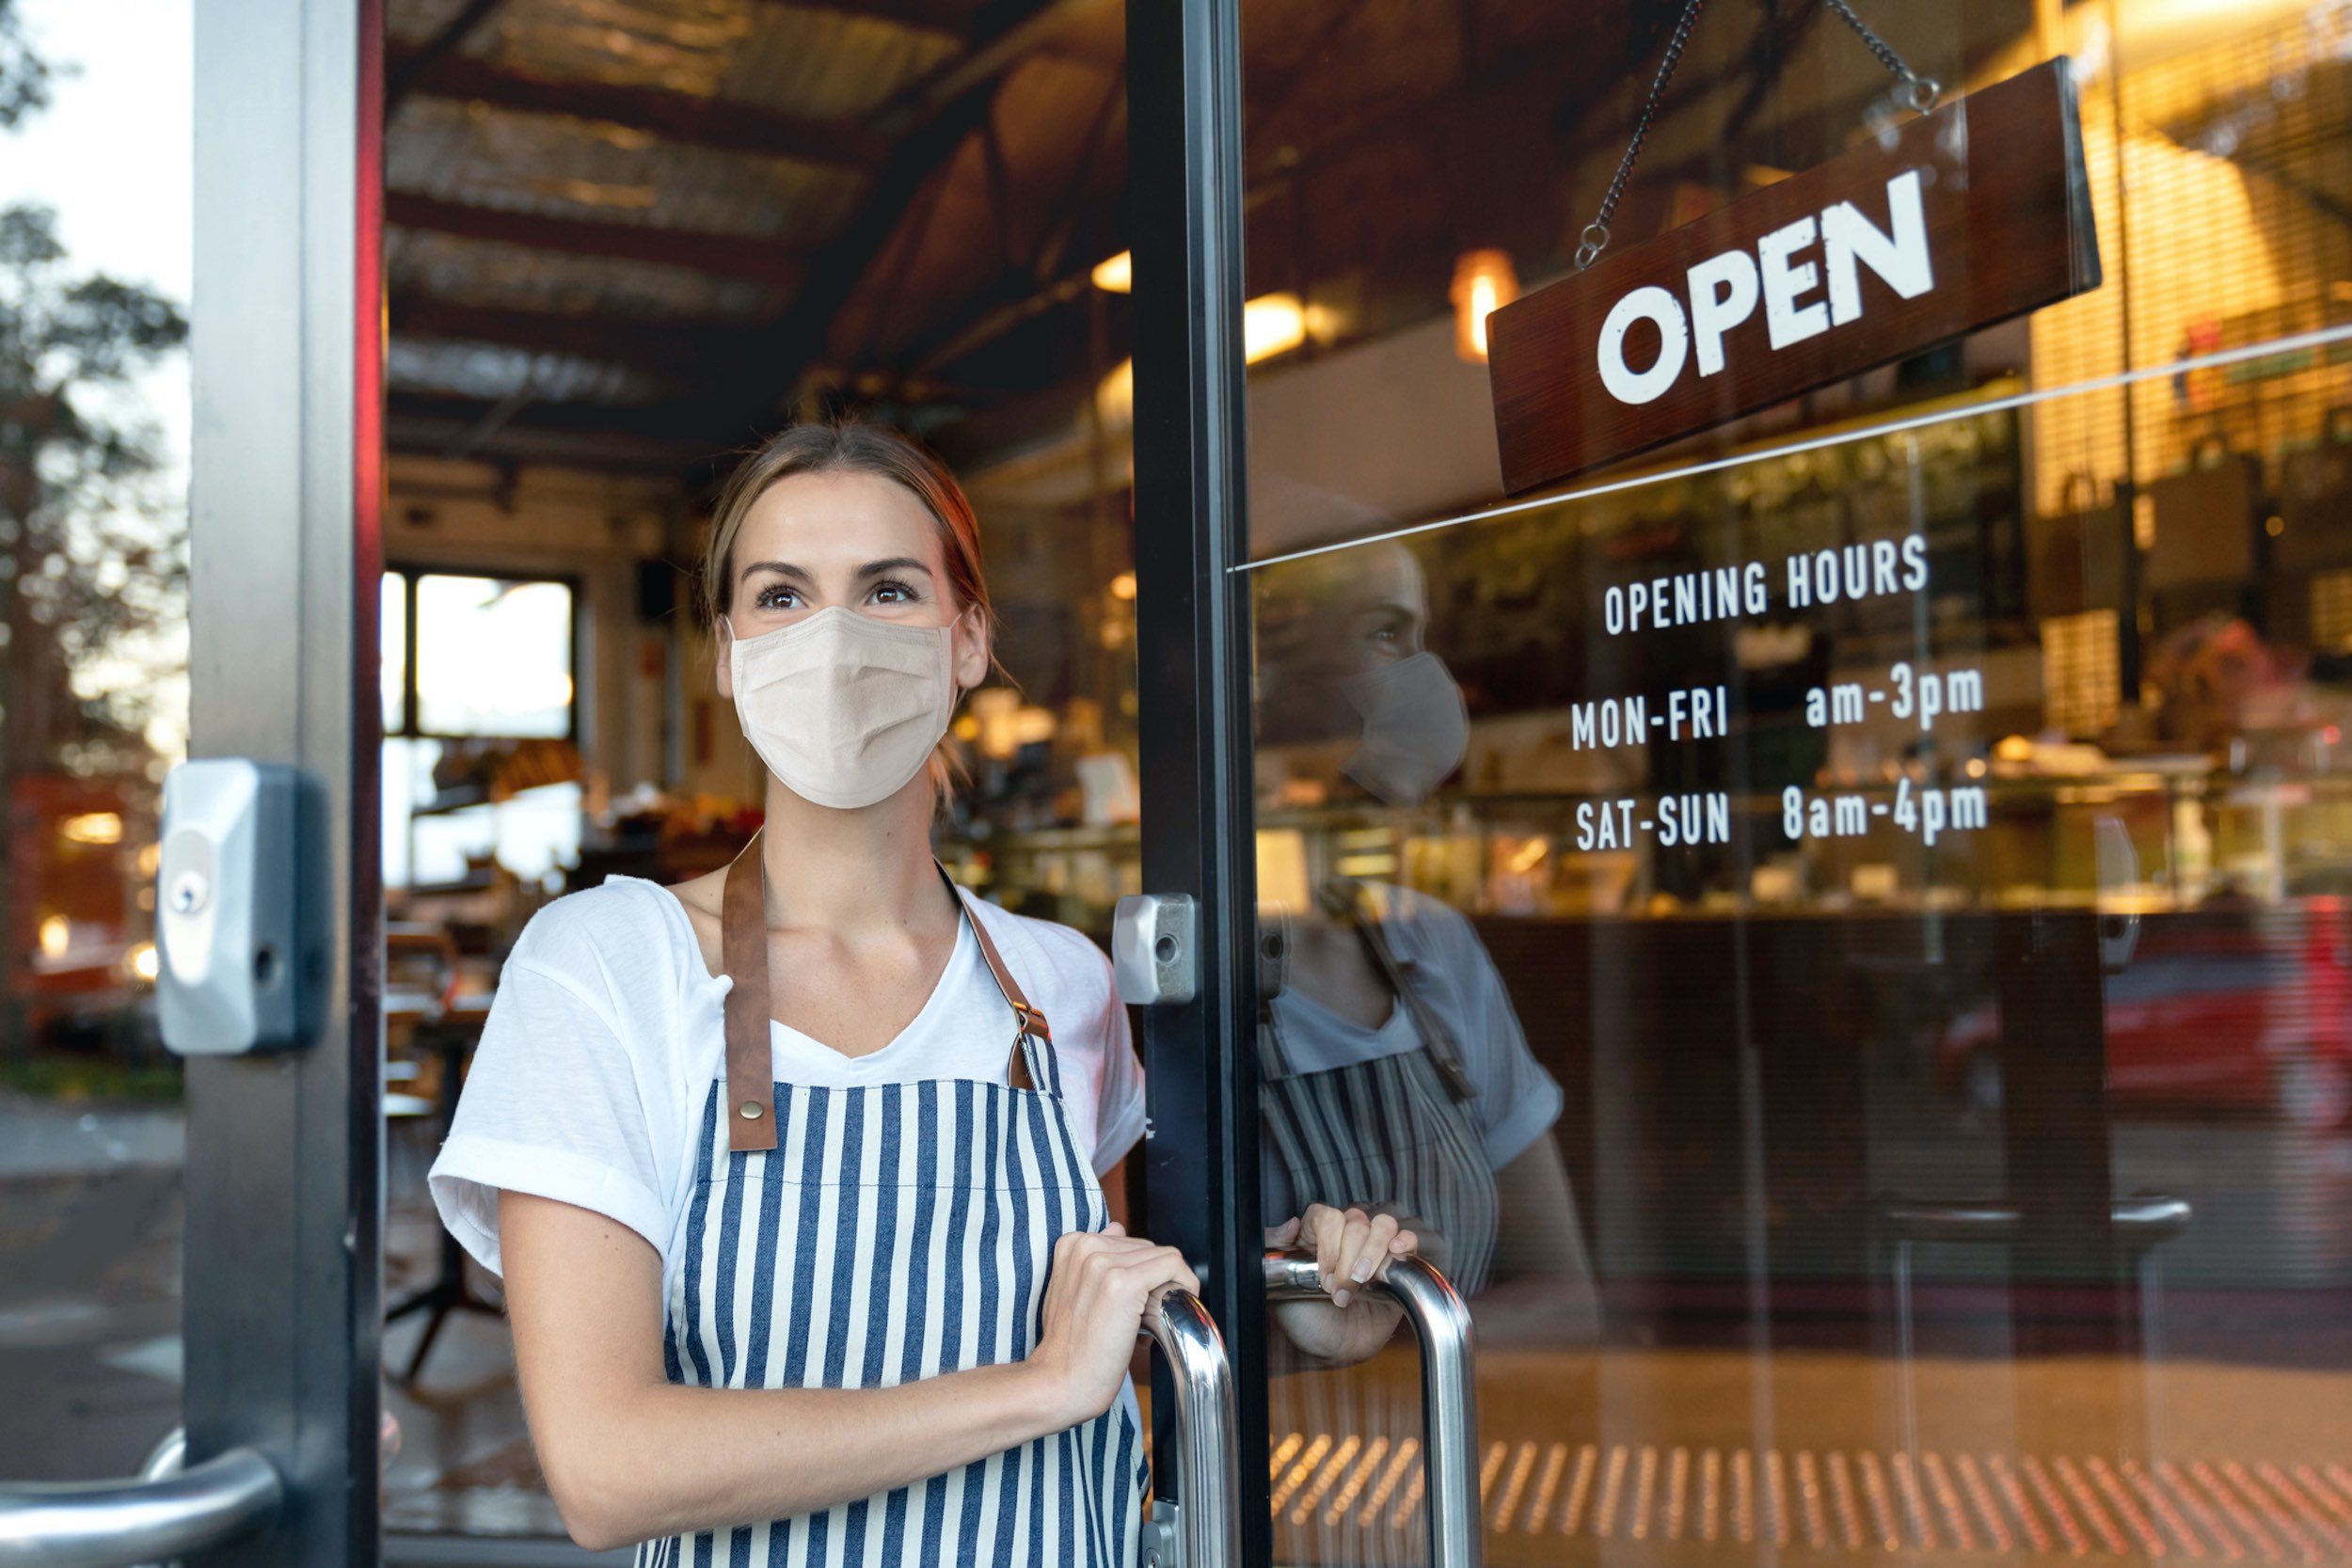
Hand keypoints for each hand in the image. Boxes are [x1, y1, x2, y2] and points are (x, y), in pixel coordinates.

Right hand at [1027, 1223, 1197, 1429]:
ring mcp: (1103, 1263)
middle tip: (1141, 1321)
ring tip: (1145, 1324)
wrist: (1059, 1382)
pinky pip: (1173, 1266)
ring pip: (1165, 1257)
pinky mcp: (1123, 1282)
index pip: (1129, 1243)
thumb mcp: (1071, 1290)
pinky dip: (1184, 1287)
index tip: (1132, 1305)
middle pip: (1149, 1249)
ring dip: (1166, 1291)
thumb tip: (1117, 1227)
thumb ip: (1094, 1258)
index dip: (1139, 1275)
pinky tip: (1167, 1315)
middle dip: (1154, 1283)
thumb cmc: (1068, 1347)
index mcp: (1073, 1244)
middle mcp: (1086, 1246)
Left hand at [1264, 1204, 1419, 1364]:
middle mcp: (1346, 1233)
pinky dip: (1406, 1240)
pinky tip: (1396, 1252)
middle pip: (1355, 1221)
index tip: (1323, 1278)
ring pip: (1383, 1224)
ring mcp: (1373, 1246)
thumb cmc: (1304, 1315)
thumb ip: (1275, 1246)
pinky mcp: (1398, 1264)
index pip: (1327, 1215)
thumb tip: (1291, 1223)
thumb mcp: (1277, 1281)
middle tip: (1341, 1291)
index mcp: (1316, 1231)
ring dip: (1373, 1251)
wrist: (1331, 1348)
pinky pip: (1409, 1239)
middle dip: (1347, 1259)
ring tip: (1363, 1280)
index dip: (1328, 1245)